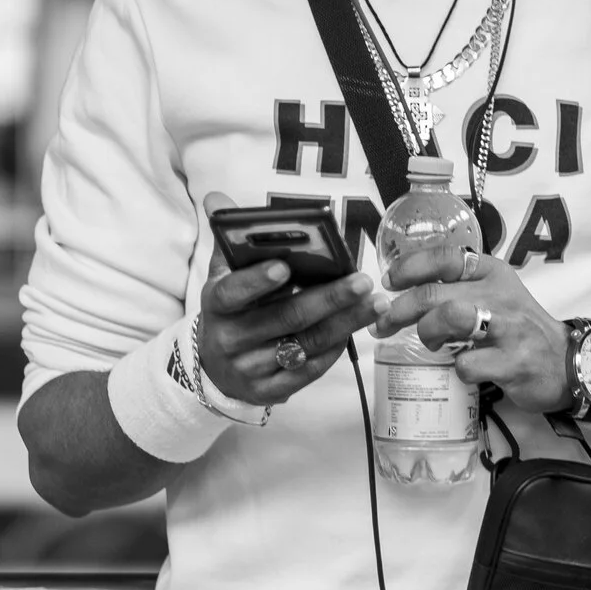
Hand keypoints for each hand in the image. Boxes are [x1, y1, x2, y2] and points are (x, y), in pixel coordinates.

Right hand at [196, 193, 377, 406]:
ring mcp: (249, 369)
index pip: (233, 292)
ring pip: (304, 345)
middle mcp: (230, 339)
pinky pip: (308, 371)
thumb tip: (217, 197)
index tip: (285, 265)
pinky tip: (356, 328)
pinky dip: (334, 350)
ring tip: (374, 302)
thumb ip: (228, 238)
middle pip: (284, 318)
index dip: (257, 280)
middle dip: (327, 299)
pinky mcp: (269, 392)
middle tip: (362, 280)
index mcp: (216, 305)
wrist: (215, 368)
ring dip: (344, 323)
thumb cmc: (231, 310)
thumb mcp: (222, 276)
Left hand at [375, 245, 570, 413]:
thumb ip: (458, 288)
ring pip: (449, 317)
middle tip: (384, 323)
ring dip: (428, 332)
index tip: (389, 281)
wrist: (565, 362)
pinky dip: (458, 368)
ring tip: (431, 343)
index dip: (411, 267)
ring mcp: (509, 329)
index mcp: (494, 273)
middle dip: (401, 308)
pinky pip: (467, 364)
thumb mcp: (495, 294)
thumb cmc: (519, 328)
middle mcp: (501, 295)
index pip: (446, 257)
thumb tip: (404, 290)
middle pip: (436, 292)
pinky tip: (467, 367)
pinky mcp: (512, 362)